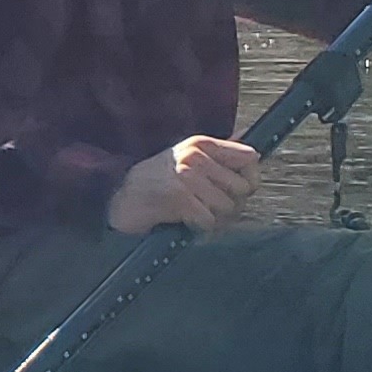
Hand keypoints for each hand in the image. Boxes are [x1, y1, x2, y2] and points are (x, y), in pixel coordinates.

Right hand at [108, 136, 260, 235]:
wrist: (118, 197)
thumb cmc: (155, 182)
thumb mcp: (186, 159)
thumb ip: (220, 155)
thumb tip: (253, 152)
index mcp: (201, 144)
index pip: (250, 158)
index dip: (250, 179)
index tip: (240, 191)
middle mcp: (196, 156)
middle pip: (242, 188)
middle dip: (231, 205)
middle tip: (210, 209)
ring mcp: (187, 177)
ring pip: (227, 207)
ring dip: (213, 219)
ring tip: (194, 215)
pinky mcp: (179, 198)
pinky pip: (208, 220)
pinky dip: (198, 227)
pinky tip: (184, 221)